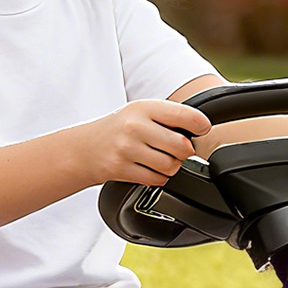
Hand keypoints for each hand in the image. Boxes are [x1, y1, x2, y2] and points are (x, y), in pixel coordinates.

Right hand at [78, 99, 209, 186]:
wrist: (85, 147)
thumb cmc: (119, 129)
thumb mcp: (140, 112)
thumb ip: (168, 117)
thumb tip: (200, 128)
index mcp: (143, 108)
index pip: (184, 115)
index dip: (200, 125)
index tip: (202, 129)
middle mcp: (135, 126)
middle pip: (182, 146)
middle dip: (184, 151)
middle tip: (177, 149)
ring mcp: (127, 148)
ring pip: (170, 166)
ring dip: (171, 166)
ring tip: (160, 159)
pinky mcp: (121, 168)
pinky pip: (156, 179)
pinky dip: (159, 177)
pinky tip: (149, 168)